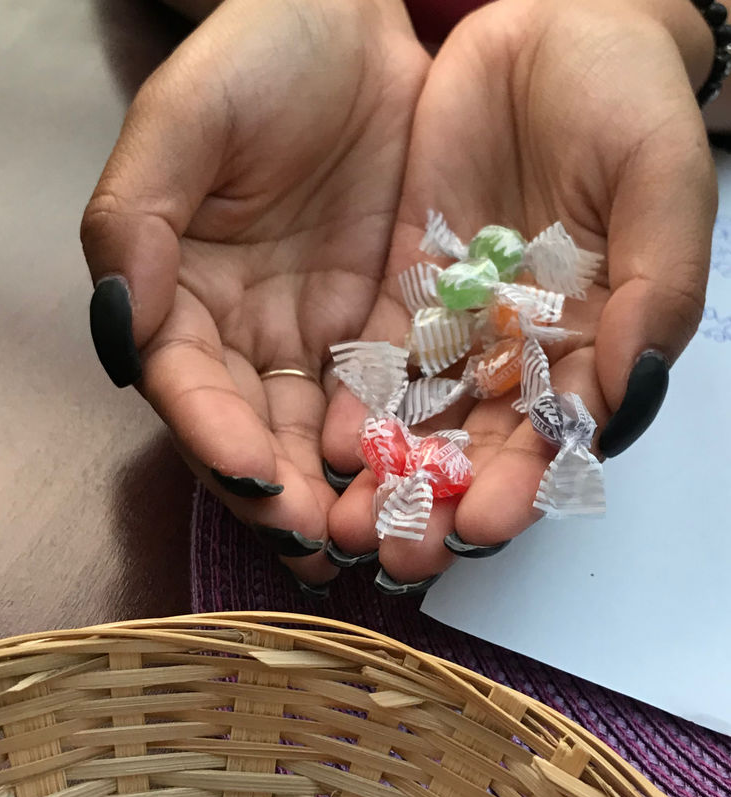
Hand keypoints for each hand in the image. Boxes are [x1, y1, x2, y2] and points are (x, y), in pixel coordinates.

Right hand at [81, 0, 427, 587]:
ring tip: (377, 540)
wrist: (353, 16)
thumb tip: (120, 329)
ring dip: (346, 496)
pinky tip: (429, 489)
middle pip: (257, 435)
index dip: (216, 438)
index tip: (255, 475)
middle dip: (285, 494)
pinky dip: (406, 451)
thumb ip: (133, 221)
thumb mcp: (181, 122)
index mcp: (181, 302)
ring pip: (324, 440)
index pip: (189, 388)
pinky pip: (395, 403)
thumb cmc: (257, 54)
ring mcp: (317, 344)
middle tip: (321, 543)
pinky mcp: (385, 335)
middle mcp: (245, 340)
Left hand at [322, 0, 717, 589]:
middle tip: (397, 555)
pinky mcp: (403, 297)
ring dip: (386, 481)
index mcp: (594, 345)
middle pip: (479, 449)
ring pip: (420, 424)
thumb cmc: (626, 98)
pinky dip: (351, 410)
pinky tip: (324, 450)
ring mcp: (460, 330)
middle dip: (440, 505)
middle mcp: (523, 355)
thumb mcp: (659, 180)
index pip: (557, 437)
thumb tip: (626, 390)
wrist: (553, 19)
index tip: (483, 527)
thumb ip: (654, 289)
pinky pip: (373, 364)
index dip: (523, 485)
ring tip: (346, 527)